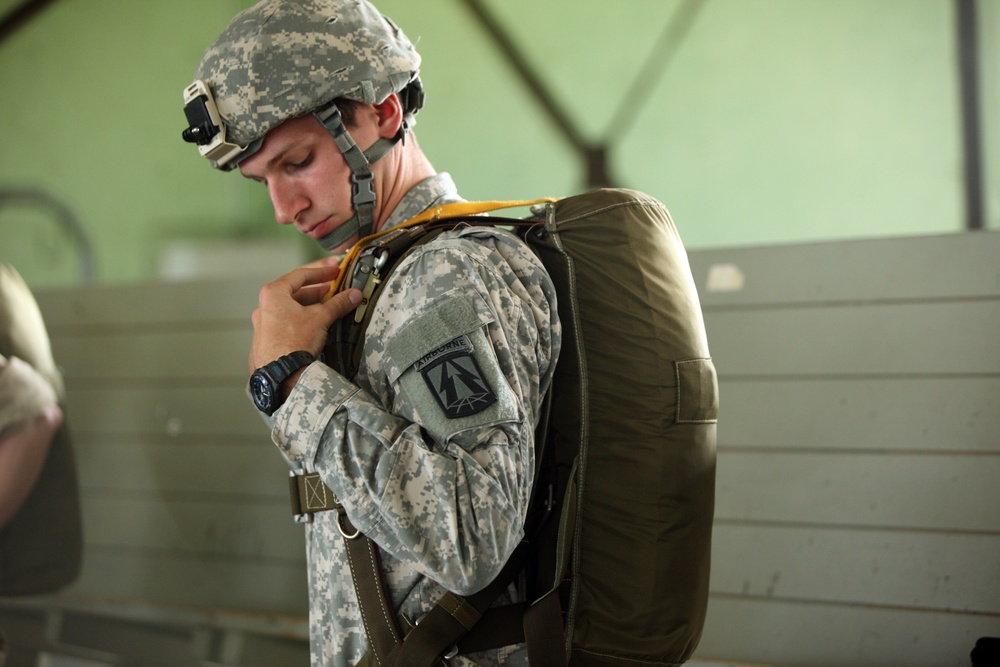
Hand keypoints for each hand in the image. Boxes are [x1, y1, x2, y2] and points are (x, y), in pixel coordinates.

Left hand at [248, 257, 361, 373]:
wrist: (281, 374)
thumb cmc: (292, 344)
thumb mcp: (321, 317)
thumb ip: (338, 303)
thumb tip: (352, 295)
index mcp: (273, 294)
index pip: (301, 274)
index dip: (322, 271)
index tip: (335, 269)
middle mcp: (264, 307)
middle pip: (296, 291)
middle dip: (318, 288)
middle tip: (335, 286)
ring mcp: (264, 324)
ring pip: (292, 307)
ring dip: (312, 304)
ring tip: (329, 305)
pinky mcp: (268, 339)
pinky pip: (288, 322)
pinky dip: (303, 318)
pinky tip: (316, 324)